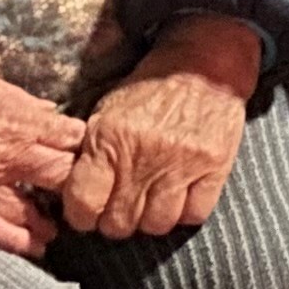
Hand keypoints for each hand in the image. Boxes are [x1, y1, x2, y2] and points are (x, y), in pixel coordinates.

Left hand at [61, 16, 261, 239]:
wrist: (204, 63)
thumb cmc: (150, 89)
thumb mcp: (108, 111)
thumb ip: (92, 151)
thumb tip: (73, 192)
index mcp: (111, 139)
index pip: (84, 202)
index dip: (81, 216)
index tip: (87, 214)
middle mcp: (145, 156)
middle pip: (120, 223)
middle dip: (115, 221)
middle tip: (120, 208)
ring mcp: (183, 163)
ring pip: (157, 224)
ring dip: (150, 219)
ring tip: (150, 202)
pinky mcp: (215, 166)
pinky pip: (194, 214)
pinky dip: (185, 212)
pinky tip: (180, 196)